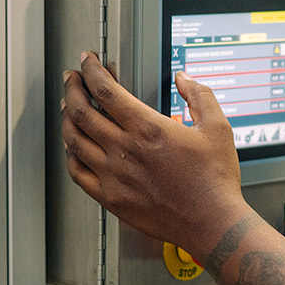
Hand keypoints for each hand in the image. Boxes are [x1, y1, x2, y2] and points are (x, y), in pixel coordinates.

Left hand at [62, 51, 252, 258]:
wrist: (211, 222)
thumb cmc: (214, 180)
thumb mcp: (217, 127)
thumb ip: (199, 96)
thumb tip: (184, 79)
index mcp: (147, 128)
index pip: (105, 90)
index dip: (90, 70)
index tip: (87, 62)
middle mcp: (124, 150)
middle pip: (82, 111)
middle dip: (72, 89)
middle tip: (72, 80)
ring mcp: (114, 176)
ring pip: (74, 140)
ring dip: (67, 119)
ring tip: (68, 108)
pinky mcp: (111, 198)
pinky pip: (77, 173)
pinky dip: (70, 155)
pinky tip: (74, 148)